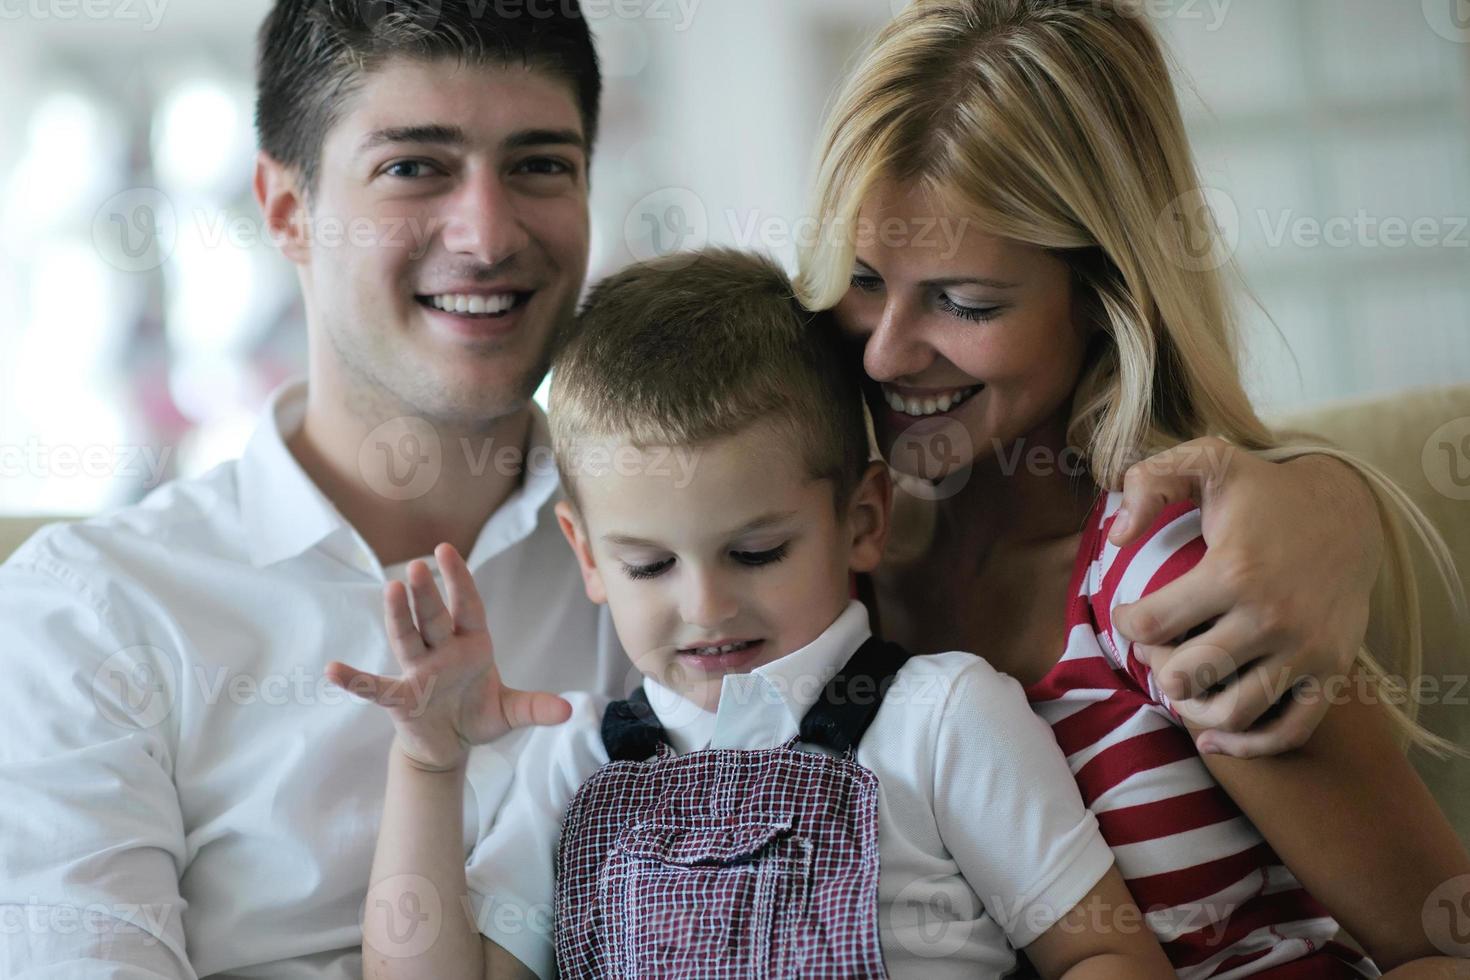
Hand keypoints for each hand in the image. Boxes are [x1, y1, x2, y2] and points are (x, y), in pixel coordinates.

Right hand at [324, 542, 571, 771]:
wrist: (449, 745)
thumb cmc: (477, 715)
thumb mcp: (510, 712)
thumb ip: (535, 707)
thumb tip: (570, 711)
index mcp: (471, 644)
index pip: (467, 606)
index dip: (459, 580)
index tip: (447, 550)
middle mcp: (442, 651)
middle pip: (433, 617)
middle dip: (427, 593)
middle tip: (419, 565)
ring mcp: (418, 671)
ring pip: (407, 639)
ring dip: (399, 616)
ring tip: (391, 589)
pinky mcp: (400, 698)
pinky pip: (375, 687)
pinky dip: (355, 680)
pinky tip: (334, 670)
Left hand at [1107, 438, 1382, 757]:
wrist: (1348, 513)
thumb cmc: (1264, 492)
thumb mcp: (1207, 462)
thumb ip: (1149, 481)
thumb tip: (1115, 536)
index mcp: (1234, 572)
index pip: (1152, 623)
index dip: (1127, 623)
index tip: (1130, 614)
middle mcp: (1272, 618)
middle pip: (1186, 677)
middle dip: (1157, 666)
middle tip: (1157, 647)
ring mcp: (1306, 651)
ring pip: (1231, 713)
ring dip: (1193, 708)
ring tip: (1184, 680)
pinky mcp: (1332, 674)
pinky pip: (1287, 732)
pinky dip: (1247, 745)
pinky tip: (1213, 737)